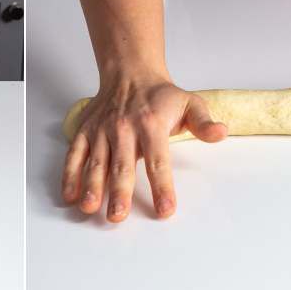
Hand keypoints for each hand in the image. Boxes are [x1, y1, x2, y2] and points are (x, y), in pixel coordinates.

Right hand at [62, 73, 227, 221]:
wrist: (130, 72)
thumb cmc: (160, 96)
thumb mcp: (190, 104)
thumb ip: (204, 123)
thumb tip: (220, 133)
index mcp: (151, 124)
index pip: (158, 161)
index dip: (162, 187)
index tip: (165, 209)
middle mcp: (124, 128)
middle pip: (122, 166)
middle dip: (119, 192)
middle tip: (117, 217)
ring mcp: (102, 131)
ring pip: (96, 162)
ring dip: (91, 186)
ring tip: (89, 208)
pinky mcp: (85, 132)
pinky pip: (75, 155)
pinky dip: (70, 175)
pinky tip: (70, 196)